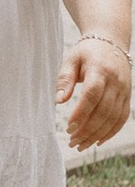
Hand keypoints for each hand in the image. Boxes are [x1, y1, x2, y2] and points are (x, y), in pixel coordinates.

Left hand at [59, 36, 132, 154]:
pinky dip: (111, 132)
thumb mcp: (71, 59)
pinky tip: (98, 141)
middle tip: (71, 141)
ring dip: (97, 134)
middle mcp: (116, 82)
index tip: (68, 126)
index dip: (81, 112)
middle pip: (104, 111)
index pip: (92, 95)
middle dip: (88, 129)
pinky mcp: (128, 97)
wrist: (111, 41)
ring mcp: (124, 91)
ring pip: (114, 118)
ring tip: (80, 144)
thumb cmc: (86, 52)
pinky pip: (122, 118)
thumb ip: (64, 79)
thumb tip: (58, 101)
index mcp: (100, 70)